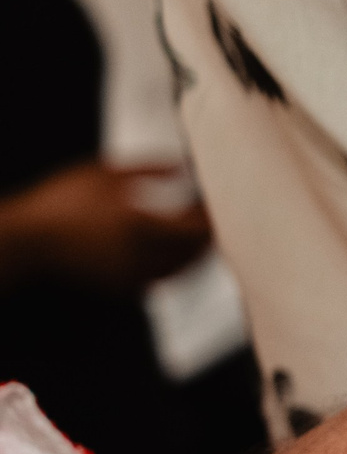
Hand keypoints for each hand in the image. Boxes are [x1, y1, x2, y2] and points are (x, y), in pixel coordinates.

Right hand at [0, 162, 211, 295]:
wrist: (29, 239)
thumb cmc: (63, 200)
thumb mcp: (105, 171)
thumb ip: (150, 168)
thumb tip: (184, 166)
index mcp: (141, 224)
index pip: (198, 228)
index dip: (211, 216)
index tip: (211, 202)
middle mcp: (142, 255)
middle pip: (197, 252)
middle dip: (207, 235)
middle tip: (209, 218)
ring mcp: (134, 275)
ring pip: (184, 269)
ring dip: (195, 253)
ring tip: (195, 234)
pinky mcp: (124, 288)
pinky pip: (163, 279)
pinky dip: (175, 266)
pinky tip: (172, 251)